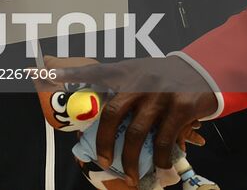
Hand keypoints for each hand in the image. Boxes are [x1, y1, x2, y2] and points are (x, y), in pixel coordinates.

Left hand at [69, 56, 216, 181]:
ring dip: (130, 158)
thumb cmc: (163, 76)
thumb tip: (91, 103)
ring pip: (138, 132)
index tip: (45, 73)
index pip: (92, 71)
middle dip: (103, 141)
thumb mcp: (137, 71)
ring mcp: (160, 95)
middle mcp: (139, 81)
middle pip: (113, 113)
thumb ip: (117, 85)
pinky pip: (165, 140)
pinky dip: (160, 158)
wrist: (201, 70)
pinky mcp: (180, 108)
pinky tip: (158, 168)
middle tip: (100, 160)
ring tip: (129, 174)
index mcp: (125, 72)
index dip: (68, 72)